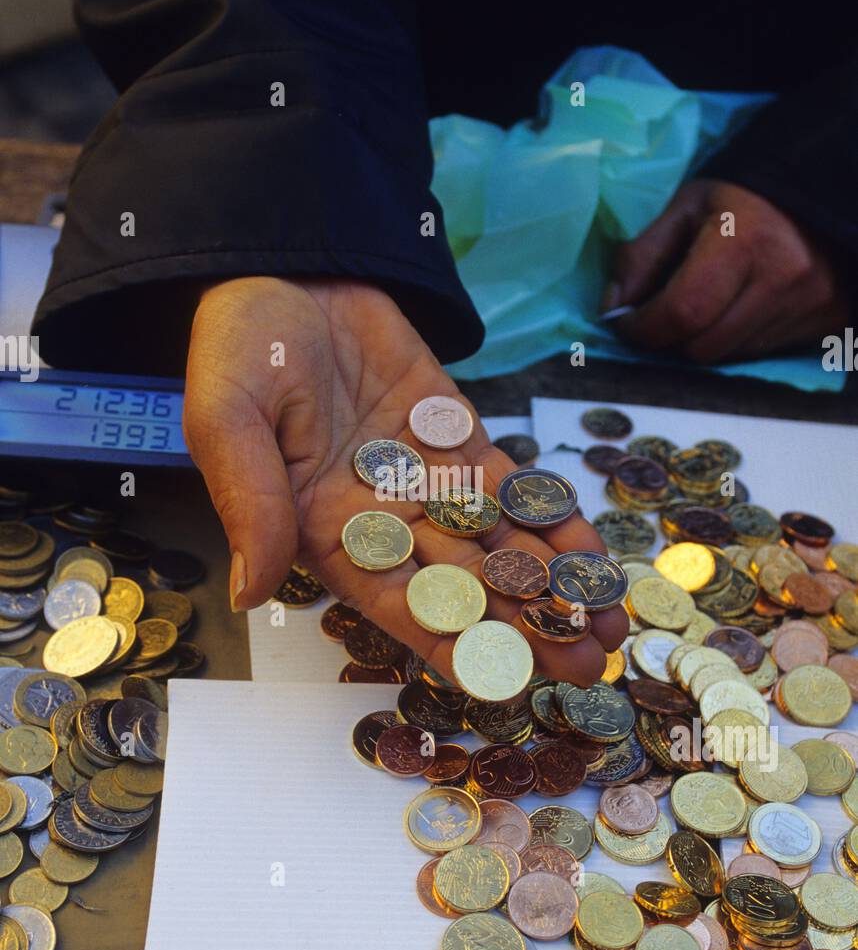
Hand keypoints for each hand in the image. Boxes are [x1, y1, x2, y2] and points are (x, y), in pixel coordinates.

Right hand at [184, 276, 626, 685]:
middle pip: (462, 586)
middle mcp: (379, 518)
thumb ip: (250, 506)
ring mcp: (424, 477)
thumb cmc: (239, 348)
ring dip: (551, 585)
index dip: (450, 644)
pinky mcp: (456, 435)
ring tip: (607, 621)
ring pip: (497, 544)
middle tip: (585, 662)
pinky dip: (551, 519)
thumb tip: (250, 594)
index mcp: (321, 533)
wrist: (284, 266)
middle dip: (523, 625)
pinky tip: (593, 555)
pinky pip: (509, 486)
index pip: (396, 604)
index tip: (507, 683)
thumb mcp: (226, 423)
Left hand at [602, 180, 848, 361]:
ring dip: (704, 341)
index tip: (627, 323)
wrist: (818, 198)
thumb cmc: (743, 201)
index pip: (682, 313)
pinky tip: (736, 311)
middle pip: (703, 347)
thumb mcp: (685, 209)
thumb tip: (613, 307)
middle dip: (671, 338)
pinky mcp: (824, 324)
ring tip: (706, 307)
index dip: (644, 328)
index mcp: (743, 242)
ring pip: (729, 357)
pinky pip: (760, 356)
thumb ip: (642, 256)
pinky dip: (735, 342)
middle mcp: (782, 280)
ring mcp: (809, 307)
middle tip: (663, 316)